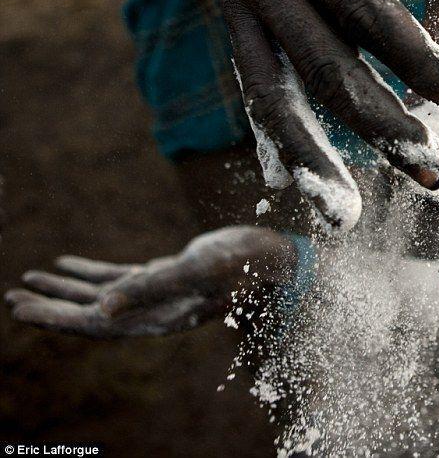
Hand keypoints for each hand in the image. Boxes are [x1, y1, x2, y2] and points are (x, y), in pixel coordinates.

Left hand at [5, 227, 292, 337]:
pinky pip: (119, 277)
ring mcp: (158, 294)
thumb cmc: (240, 262)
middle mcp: (154, 311)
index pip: (97, 324)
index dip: (58, 318)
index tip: (22, 309)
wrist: (272, 255)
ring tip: (30, 278)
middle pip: (92, 313)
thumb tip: (104, 309)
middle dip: (53, 305)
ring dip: (67, 288)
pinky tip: (68, 262)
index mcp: (159, 317)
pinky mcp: (165, 276)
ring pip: (102, 295)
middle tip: (13, 297)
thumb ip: (151, 288)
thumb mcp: (196, 269)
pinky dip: (91, 272)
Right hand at [194, 0, 438, 227]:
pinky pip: (253, 97)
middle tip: (430, 173)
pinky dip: (277, 146)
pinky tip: (302, 187)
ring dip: (316, 161)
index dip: (417, 62)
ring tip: (349, 214)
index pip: (368, 13)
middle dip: (380, 129)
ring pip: (276, 99)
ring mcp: (241, 12)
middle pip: (326, 70)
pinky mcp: (233, 32)